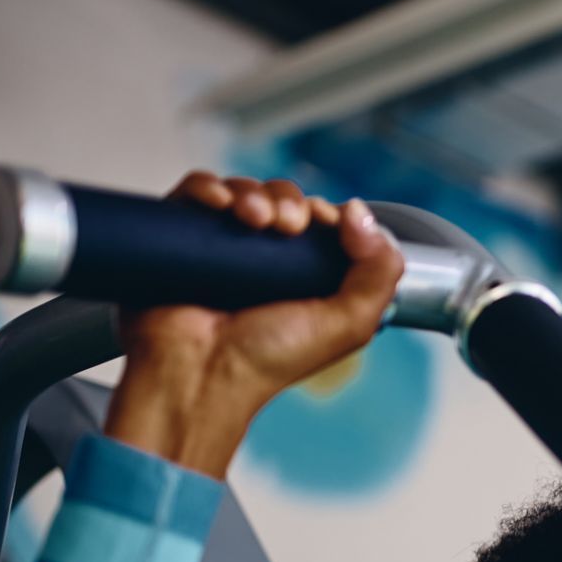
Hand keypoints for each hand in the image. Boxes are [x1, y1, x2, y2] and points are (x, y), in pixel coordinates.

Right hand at [103, 174, 403, 476]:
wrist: (201, 374)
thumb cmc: (269, 359)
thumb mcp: (348, 324)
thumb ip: (378, 274)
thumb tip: (361, 213)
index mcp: (308, 277)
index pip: (322, 221)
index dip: (326, 213)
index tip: (323, 221)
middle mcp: (266, 260)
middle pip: (283, 200)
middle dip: (289, 202)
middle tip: (287, 226)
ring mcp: (224, 246)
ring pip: (243, 191)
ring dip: (253, 194)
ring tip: (255, 220)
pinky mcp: (182, 236)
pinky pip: (195, 193)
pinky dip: (208, 188)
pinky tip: (218, 204)